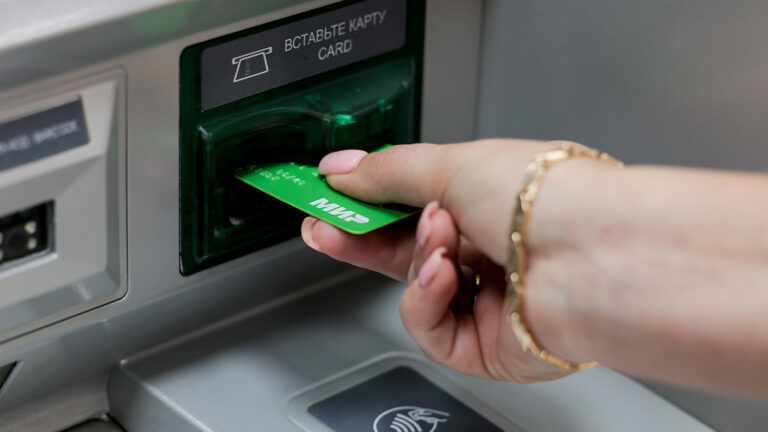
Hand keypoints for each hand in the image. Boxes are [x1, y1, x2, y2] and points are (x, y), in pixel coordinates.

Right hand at [300, 139, 572, 381]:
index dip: (364, 204)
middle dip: (361, 238)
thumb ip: (386, 173)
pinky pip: (430, 329)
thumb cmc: (542, 200)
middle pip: (405, 251)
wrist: (589, 255)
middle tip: (324, 227)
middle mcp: (488, 252)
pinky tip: (444, 275)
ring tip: (438, 236)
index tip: (325, 199)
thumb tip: (340, 170)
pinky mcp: (485, 345)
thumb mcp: (450, 166)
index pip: (409, 207)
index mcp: (486, 204)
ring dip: (416, 260)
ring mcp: (487, 300)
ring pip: (415, 289)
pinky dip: (426, 299)